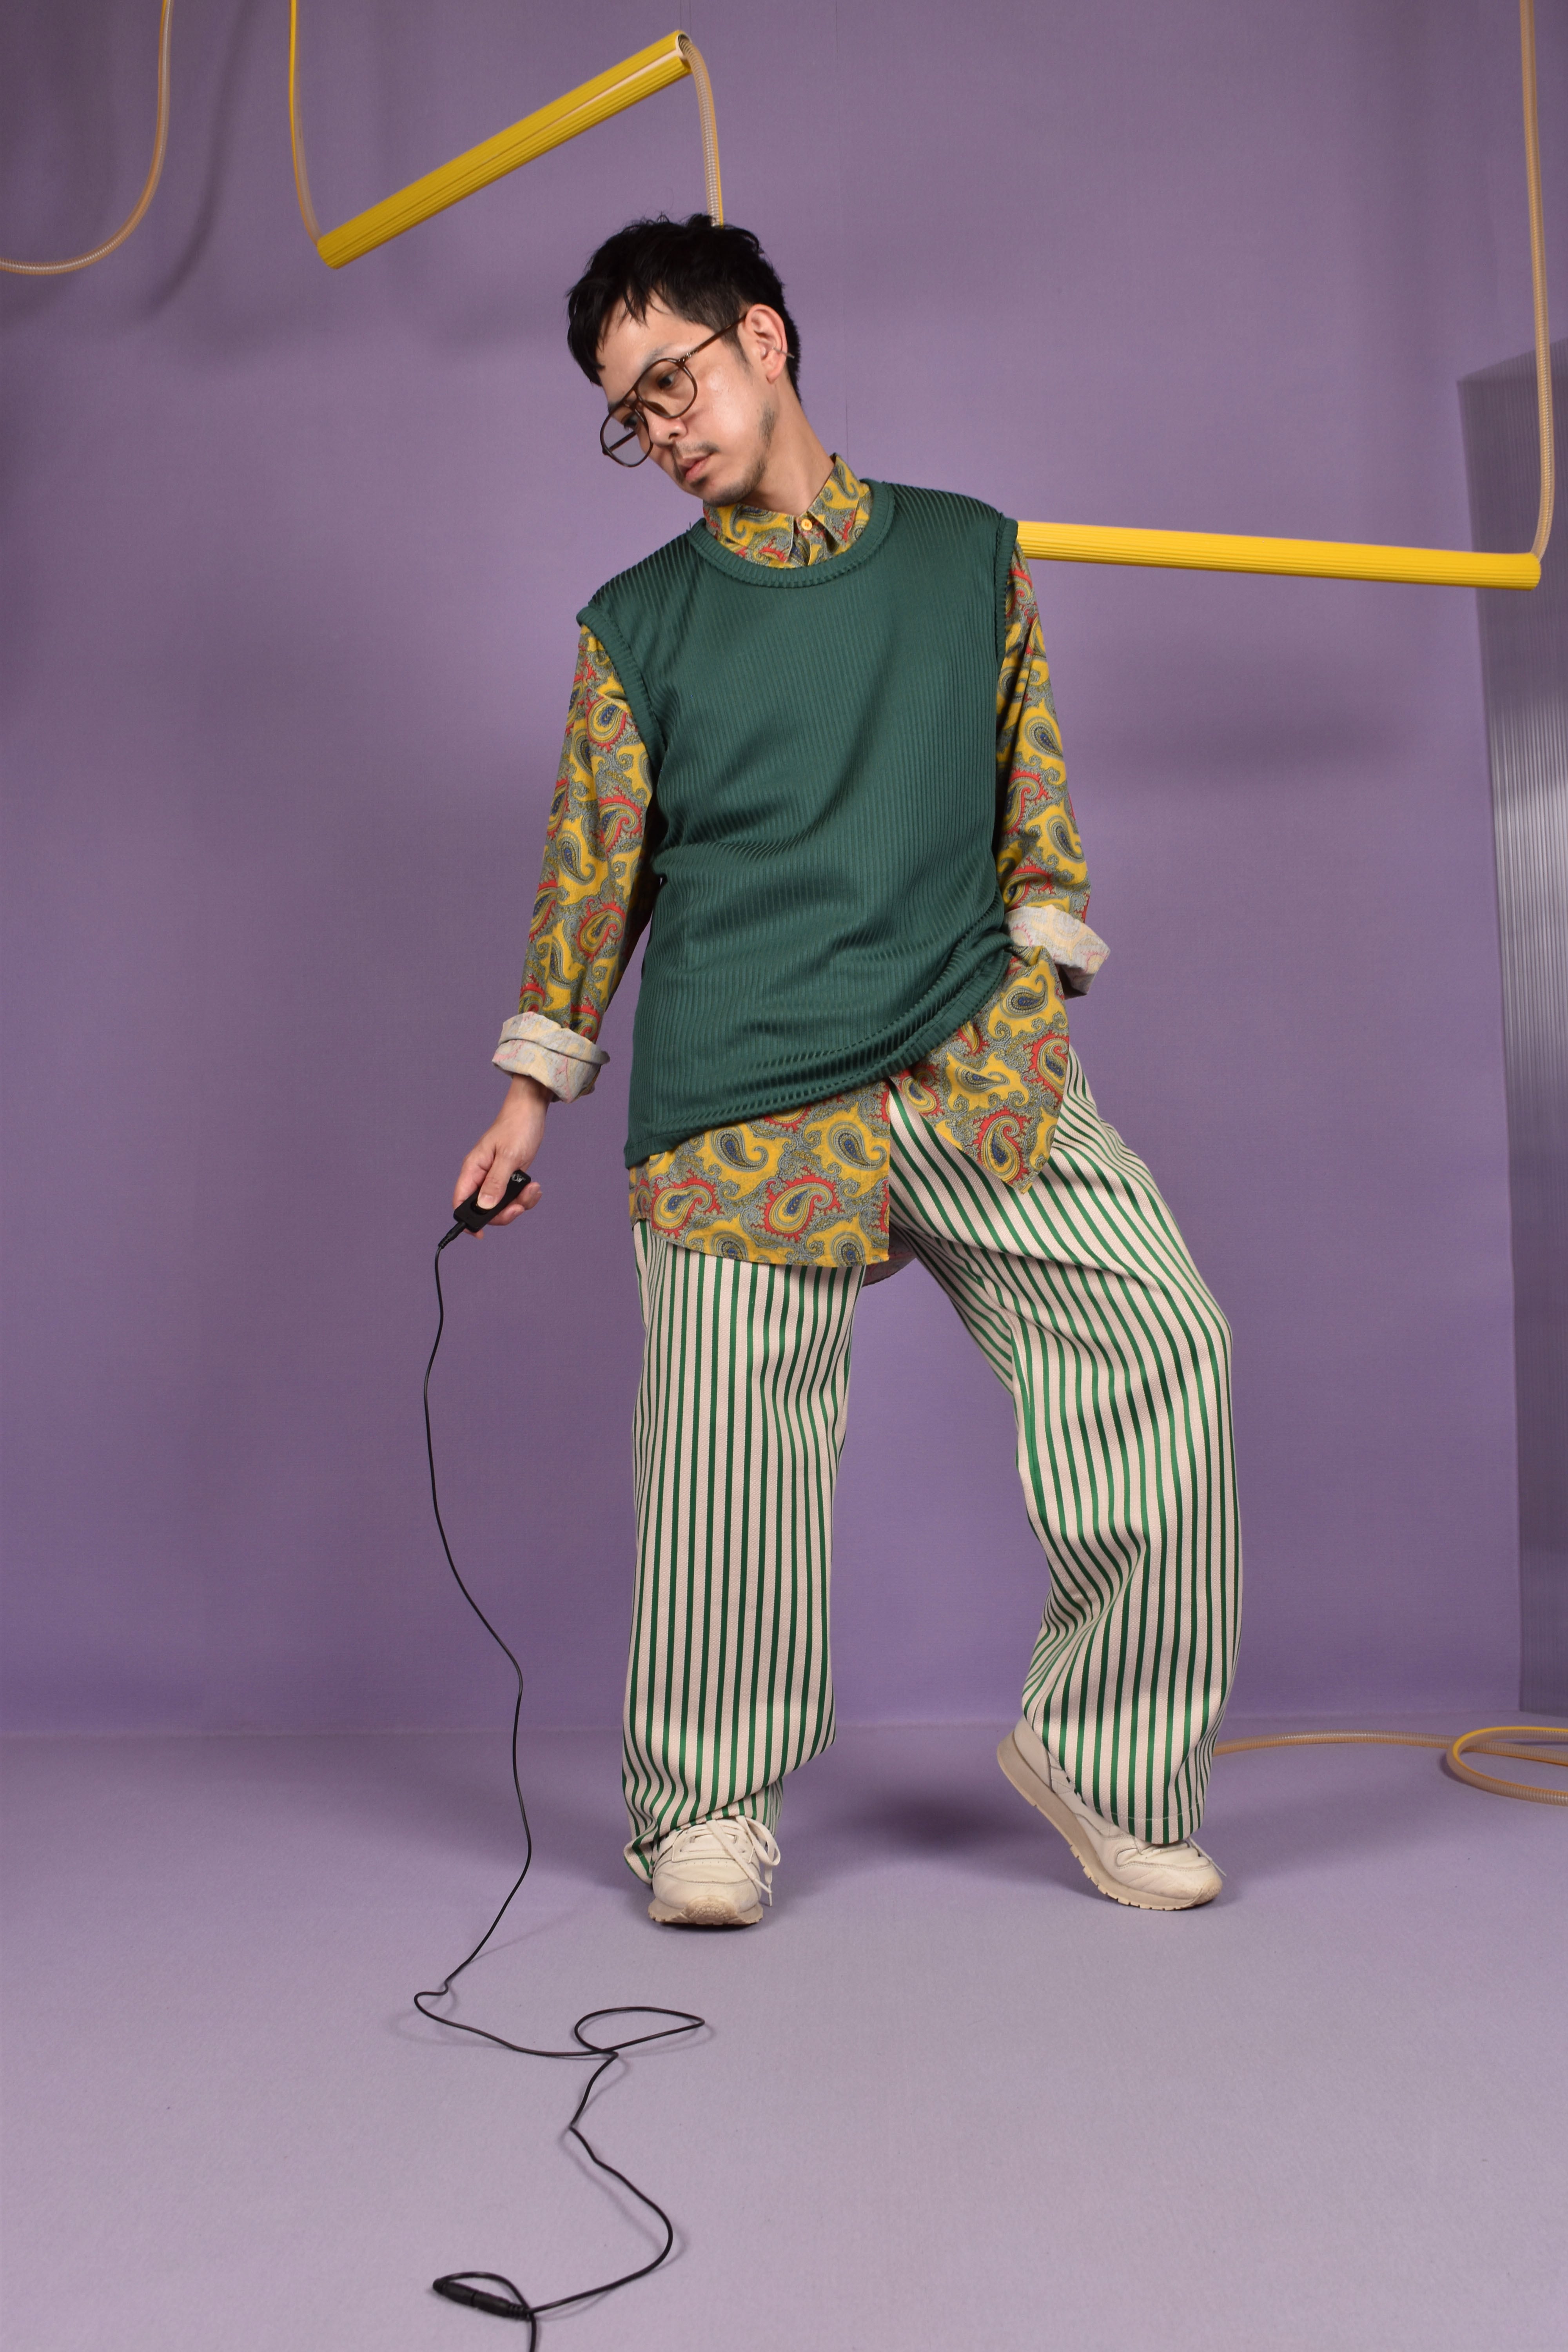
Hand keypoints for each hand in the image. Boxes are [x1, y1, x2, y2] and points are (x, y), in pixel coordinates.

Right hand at [454, 1075, 547, 1228]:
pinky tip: (534, 1186)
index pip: (460, 1201)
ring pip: (502, 1205)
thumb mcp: (508, 1156)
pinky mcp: (510, 1177)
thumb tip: (484, 1206)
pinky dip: (526, 1196)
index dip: (466, 1221)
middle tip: (519, 1206)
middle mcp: (482, 1176)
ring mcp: (496, 1177)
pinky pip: (514, 1197)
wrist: (532, 1111)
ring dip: (519, 1203)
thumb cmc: (516, 1127)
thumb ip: (495, 1182)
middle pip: (484, 1209)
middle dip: (504, 1213)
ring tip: (532, 1189)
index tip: (481, 1234)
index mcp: (473, 1169)